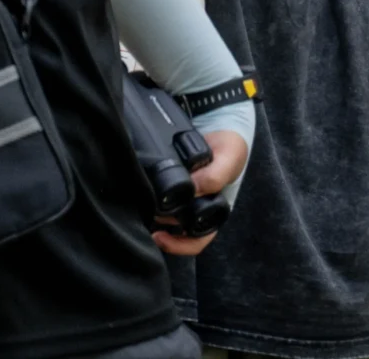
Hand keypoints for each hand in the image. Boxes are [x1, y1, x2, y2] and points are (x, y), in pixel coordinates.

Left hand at [154, 128, 248, 256]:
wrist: (220, 123)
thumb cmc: (229, 148)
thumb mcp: (228, 161)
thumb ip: (213, 177)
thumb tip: (190, 189)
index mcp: (212, 211)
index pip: (195, 242)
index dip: (178, 245)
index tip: (159, 237)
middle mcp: (195, 207)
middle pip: (174, 231)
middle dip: (159, 227)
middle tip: (144, 216)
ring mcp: (183, 196)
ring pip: (164, 217)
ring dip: (152, 215)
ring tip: (139, 206)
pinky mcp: (172, 183)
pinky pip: (160, 196)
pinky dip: (150, 195)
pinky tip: (142, 189)